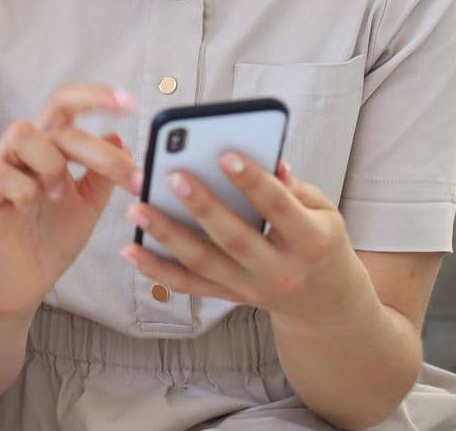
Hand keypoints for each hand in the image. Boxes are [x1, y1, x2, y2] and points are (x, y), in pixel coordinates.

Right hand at [0, 84, 140, 319]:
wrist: (21, 286)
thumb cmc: (50, 241)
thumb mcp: (88, 206)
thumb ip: (102, 174)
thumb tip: (119, 137)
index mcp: (51, 148)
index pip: (69, 105)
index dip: (96, 96)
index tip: (131, 103)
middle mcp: (26, 152)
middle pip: (53, 111)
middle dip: (92, 135)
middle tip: (124, 170)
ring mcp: (2, 171)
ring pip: (22, 133)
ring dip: (51, 162)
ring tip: (59, 193)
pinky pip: (1, 173)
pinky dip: (24, 188)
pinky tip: (29, 207)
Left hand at [121, 156, 374, 329]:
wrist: (324, 302)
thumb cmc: (321, 240)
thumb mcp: (324, 211)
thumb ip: (295, 188)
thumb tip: (270, 160)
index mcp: (310, 242)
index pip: (278, 208)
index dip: (253, 182)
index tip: (225, 154)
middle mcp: (279, 271)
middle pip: (234, 238)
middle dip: (200, 206)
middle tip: (170, 175)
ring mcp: (251, 289)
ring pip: (203, 263)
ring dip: (166, 235)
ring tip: (136, 207)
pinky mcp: (229, 297)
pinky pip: (189, 286)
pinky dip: (157, 270)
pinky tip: (131, 249)